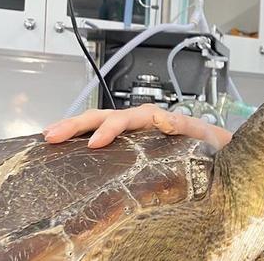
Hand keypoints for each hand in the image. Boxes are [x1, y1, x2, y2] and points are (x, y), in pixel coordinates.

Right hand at [42, 104, 231, 148]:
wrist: (213, 147)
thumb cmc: (208, 141)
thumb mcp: (201, 133)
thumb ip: (185, 125)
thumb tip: (166, 120)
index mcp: (155, 117)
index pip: (128, 118)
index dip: (111, 128)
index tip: (96, 143)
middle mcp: (140, 120)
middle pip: (105, 116)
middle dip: (78, 123)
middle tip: (54, 134)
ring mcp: (132, 129)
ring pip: (98, 122)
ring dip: (73, 128)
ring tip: (50, 135)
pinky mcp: (128, 141)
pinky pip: (101, 135)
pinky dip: (81, 138)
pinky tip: (64, 146)